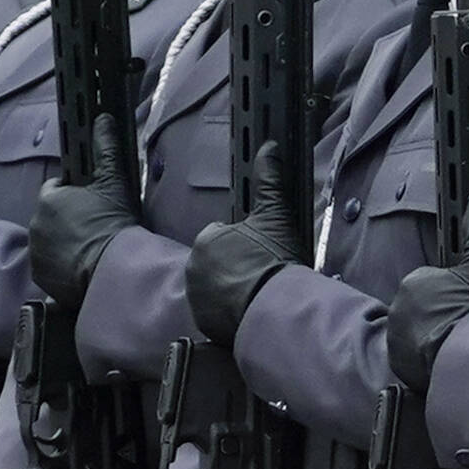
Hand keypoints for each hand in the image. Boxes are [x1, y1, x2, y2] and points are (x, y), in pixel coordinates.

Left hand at [29, 114, 141, 308]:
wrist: (114, 270)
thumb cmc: (113, 223)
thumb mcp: (113, 182)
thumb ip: (105, 149)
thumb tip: (102, 119)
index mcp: (48, 199)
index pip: (55, 188)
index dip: (72, 192)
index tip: (90, 201)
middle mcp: (34, 224)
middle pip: (50, 216)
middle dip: (67, 218)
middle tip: (94, 225)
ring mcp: (35, 252)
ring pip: (48, 240)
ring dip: (62, 241)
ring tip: (89, 247)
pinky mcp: (40, 276)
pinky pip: (48, 265)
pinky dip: (60, 264)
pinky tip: (82, 264)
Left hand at [184, 144, 306, 348]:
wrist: (275, 308)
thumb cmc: (274, 261)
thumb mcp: (275, 216)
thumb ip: (268, 181)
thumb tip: (268, 147)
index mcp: (206, 239)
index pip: (220, 235)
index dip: (242, 243)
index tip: (258, 253)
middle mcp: (193, 267)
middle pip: (215, 262)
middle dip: (233, 266)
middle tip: (259, 272)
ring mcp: (196, 296)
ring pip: (213, 286)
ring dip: (229, 288)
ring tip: (255, 292)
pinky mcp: (203, 321)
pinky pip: (214, 312)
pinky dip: (227, 311)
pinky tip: (248, 309)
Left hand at [387, 192, 468, 390]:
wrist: (465, 355)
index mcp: (414, 281)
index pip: (432, 285)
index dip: (452, 295)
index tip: (465, 305)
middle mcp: (398, 305)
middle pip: (422, 307)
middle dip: (439, 313)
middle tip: (461, 323)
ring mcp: (394, 332)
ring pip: (414, 329)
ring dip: (430, 334)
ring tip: (452, 341)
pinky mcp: (395, 357)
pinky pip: (408, 353)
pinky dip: (422, 354)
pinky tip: (441, 355)